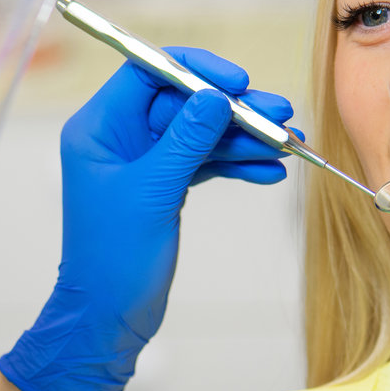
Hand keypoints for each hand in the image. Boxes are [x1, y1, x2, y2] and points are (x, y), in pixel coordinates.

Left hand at [0, 48, 293, 390]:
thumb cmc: (113, 260)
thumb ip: (185, 141)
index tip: (238, 82)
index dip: (196, 70)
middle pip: (185, 102)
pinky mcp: (166, 185)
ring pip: (202, 133)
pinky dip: (236, 166)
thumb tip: (217, 97)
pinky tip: (270, 172)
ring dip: (244, 138)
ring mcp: (145, 161)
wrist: (108, 319)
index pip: (148, 71)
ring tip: (289, 144)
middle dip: (234, 109)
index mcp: (100, 127)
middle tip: (280, 115)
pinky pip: (206, 162)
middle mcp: (121, 137)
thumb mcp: (153, 193)